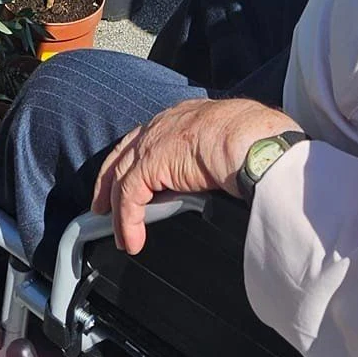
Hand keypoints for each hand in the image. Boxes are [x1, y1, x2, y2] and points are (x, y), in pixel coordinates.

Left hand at [92, 97, 299, 254]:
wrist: (254, 141)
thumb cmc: (254, 142)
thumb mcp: (225, 143)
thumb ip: (209, 156)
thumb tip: (214, 176)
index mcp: (182, 116)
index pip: (146, 137)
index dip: (132, 160)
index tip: (126, 178)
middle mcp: (163, 124)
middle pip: (123, 154)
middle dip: (109, 182)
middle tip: (103, 205)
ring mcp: (154, 143)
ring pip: (122, 180)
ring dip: (119, 212)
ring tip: (121, 235)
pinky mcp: (150, 165)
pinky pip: (129, 198)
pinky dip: (128, 222)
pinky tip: (133, 240)